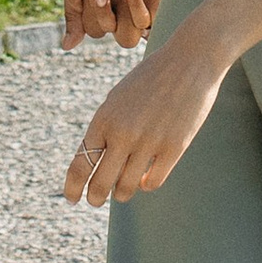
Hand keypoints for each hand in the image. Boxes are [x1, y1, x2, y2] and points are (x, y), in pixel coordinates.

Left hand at [63, 12, 227, 203]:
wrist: (189, 61)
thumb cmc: (150, 79)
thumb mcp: (118, 99)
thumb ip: (105, 128)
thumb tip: (95, 163)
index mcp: (104, 119)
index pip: (81, 164)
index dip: (73, 187)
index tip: (72, 199)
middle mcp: (123, 133)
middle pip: (100, 183)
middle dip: (95, 198)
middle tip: (95, 202)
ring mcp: (149, 142)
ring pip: (126, 188)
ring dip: (121, 193)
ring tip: (121, 189)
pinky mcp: (174, 147)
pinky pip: (153, 182)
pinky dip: (145, 184)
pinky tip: (144, 178)